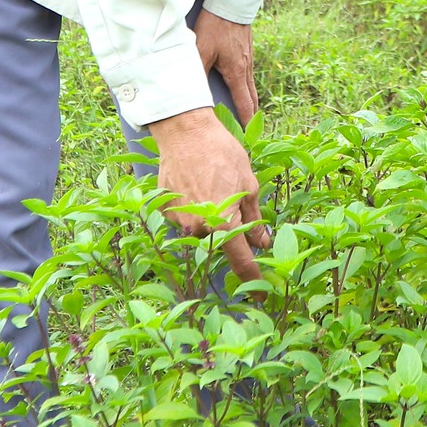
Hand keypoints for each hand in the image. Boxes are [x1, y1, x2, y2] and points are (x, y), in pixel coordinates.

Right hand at [143, 104, 270, 284]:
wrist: (185, 131)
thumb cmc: (221, 153)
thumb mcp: (248, 184)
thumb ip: (254, 219)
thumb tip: (262, 243)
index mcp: (223, 223)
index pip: (240, 261)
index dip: (252, 279)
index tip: (259, 295)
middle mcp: (198, 228)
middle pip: (218, 242)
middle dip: (227, 228)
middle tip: (228, 196)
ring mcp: (178, 221)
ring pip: (200, 230)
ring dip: (208, 216)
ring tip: (211, 183)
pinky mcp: (164, 210)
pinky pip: (184, 218)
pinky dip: (192, 207)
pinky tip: (196, 182)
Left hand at [192, 8, 258, 125]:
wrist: (231, 4)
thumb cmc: (215, 26)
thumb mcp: (201, 50)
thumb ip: (197, 72)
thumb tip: (190, 93)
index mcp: (236, 73)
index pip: (244, 104)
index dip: (246, 121)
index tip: (247, 135)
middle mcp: (246, 69)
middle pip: (252, 99)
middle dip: (251, 116)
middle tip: (248, 130)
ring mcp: (248, 60)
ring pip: (251, 87)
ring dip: (249, 102)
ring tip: (244, 113)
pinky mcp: (246, 51)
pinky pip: (248, 75)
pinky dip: (246, 87)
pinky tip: (238, 86)